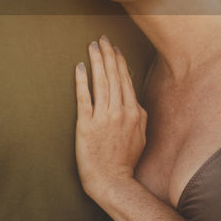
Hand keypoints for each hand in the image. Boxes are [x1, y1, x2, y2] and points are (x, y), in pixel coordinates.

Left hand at [75, 36, 146, 203]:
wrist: (112, 181)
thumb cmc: (125, 161)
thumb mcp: (140, 137)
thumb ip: (139, 117)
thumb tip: (135, 102)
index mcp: (134, 112)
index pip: (126, 80)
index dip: (120, 62)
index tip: (115, 49)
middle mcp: (120, 111)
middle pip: (114, 76)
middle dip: (108, 54)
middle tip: (102, 38)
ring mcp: (103, 117)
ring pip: (101, 82)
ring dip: (96, 61)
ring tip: (92, 46)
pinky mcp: (86, 125)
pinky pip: (84, 98)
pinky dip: (81, 80)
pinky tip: (79, 67)